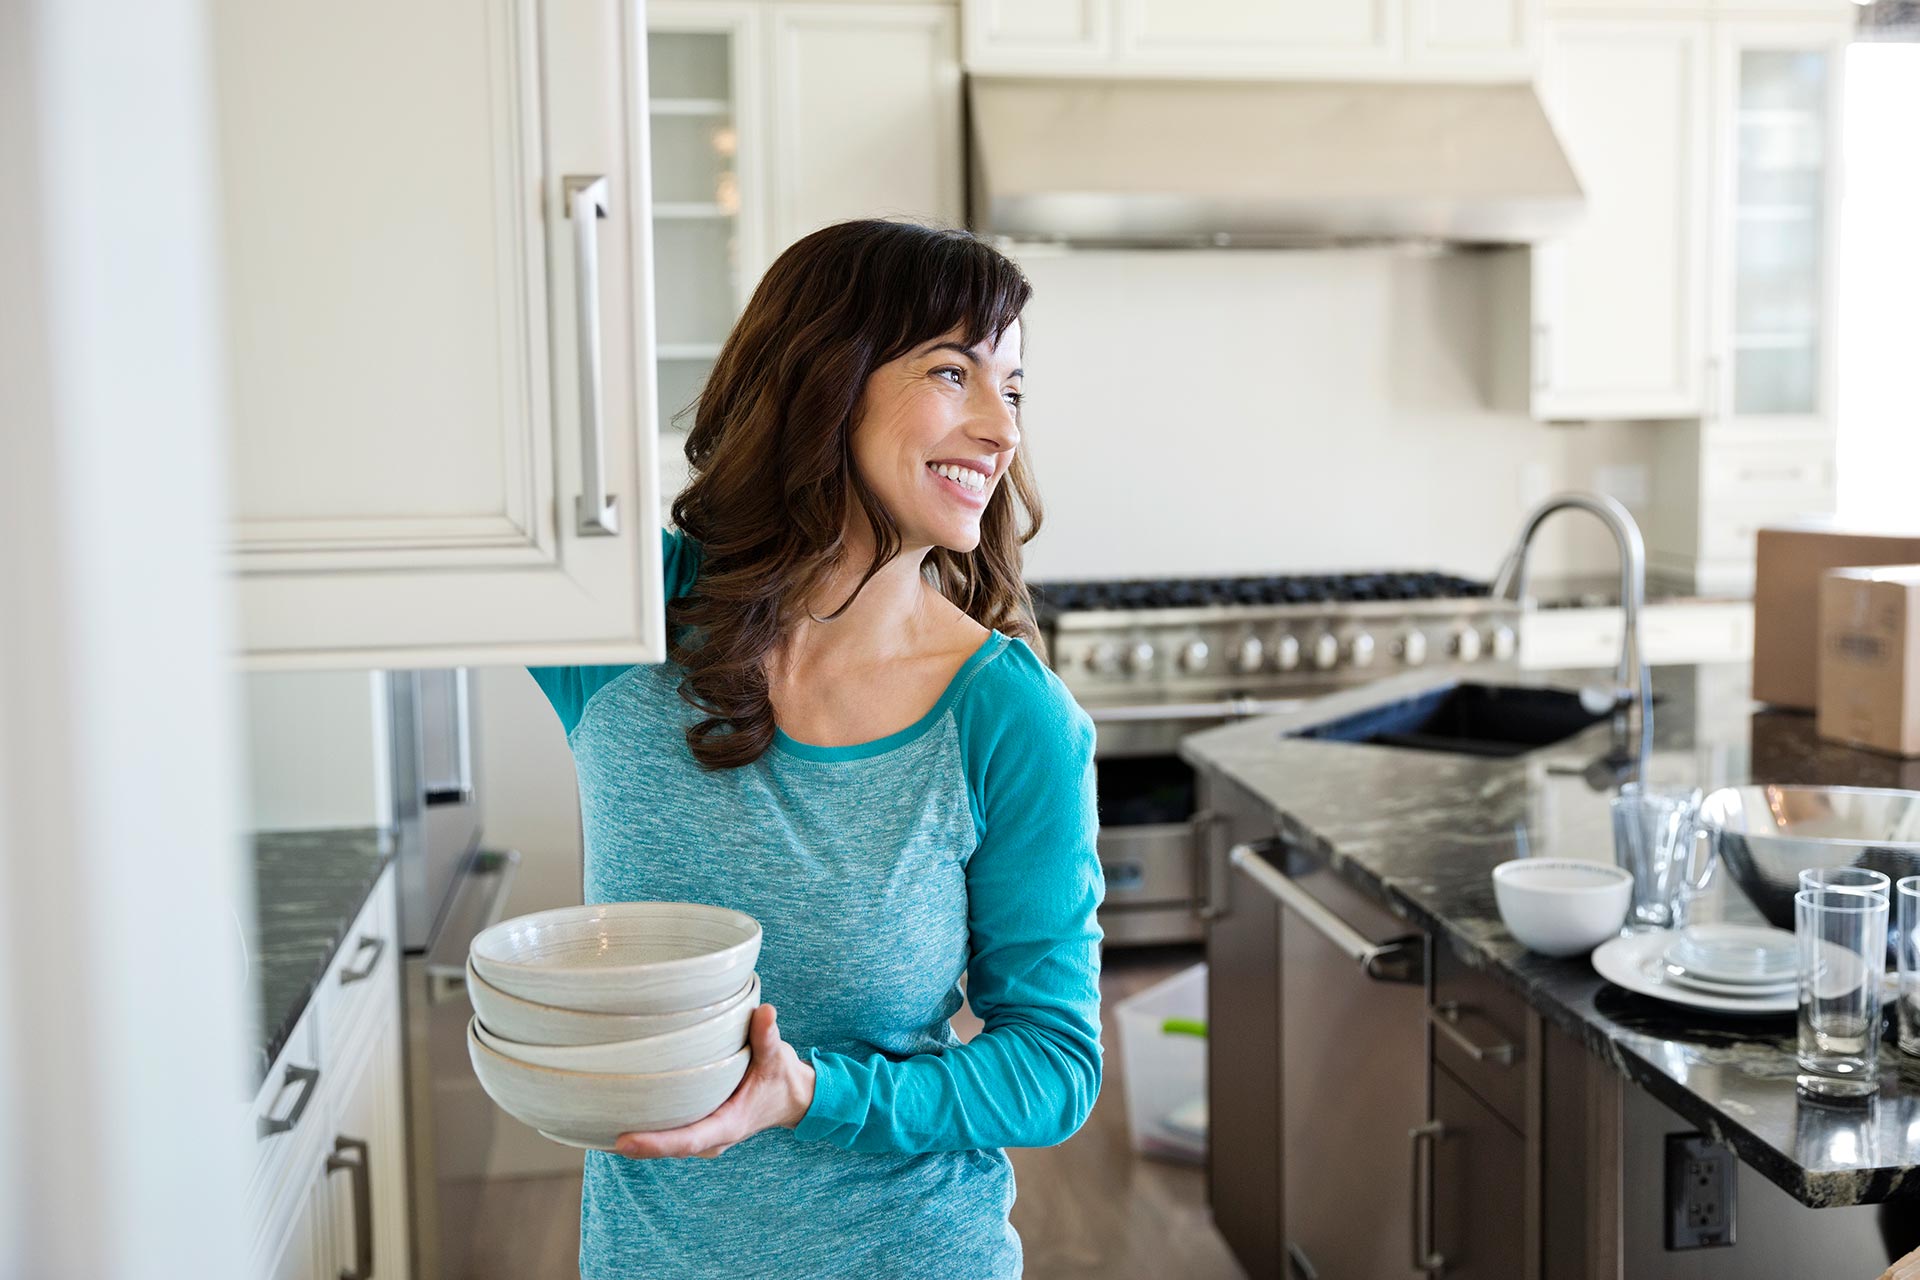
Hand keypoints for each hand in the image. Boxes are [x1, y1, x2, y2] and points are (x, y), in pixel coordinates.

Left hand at [614, 1003, 815, 1159]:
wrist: (792, 1098)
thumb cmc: (780, 1077)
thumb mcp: (776, 1057)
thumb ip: (767, 1036)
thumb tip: (765, 1012)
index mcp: (727, 1126)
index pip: (685, 1141)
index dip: (654, 1144)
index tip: (623, 1142)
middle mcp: (712, 1139)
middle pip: (667, 1147)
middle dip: (634, 1142)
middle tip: (593, 1127)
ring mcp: (703, 1137)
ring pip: (665, 1143)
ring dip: (637, 1136)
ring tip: (595, 1121)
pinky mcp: (698, 1129)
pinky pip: (668, 1134)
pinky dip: (646, 1129)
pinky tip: (617, 1115)